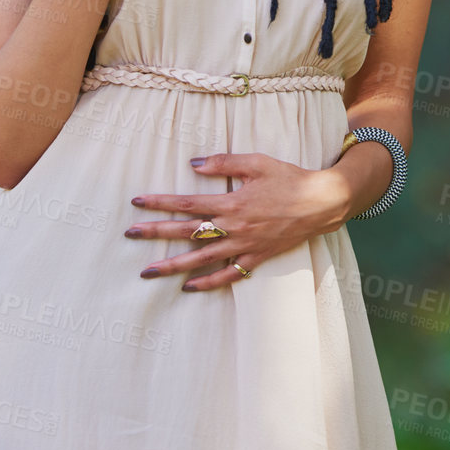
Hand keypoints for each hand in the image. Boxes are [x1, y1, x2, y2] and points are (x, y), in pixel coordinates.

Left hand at [124, 153, 349, 290]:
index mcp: (231, 202)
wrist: (320, 203)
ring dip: (172, 266)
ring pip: (201, 259)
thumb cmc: (289, 178)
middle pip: (187, 232)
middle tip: (129, 234)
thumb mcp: (258, 161)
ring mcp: (243, 245)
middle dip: (155, 233)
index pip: (187, 203)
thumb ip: (224, 162)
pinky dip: (207, 283)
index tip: (138, 202)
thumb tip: (193, 164)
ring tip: (147, 271)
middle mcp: (233, 227)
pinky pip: (227, 275)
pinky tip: (188, 288)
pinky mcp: (255, 257)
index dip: (161, 203)